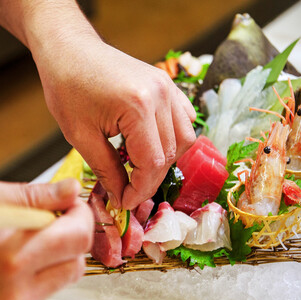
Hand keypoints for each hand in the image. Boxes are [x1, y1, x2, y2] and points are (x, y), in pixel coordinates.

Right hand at [0, 179, 93, 299]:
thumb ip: (37, 198)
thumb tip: (70, 189)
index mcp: (11, 258)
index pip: (78, 236)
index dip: (79, 215)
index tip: (71, 206)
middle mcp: (15, 294)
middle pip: (78, 259)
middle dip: (73, 234)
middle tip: (57, 220)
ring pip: (67, 276)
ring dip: (61, 255)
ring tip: (33, 241)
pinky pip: (49, 289)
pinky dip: (46, 272)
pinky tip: (23, 261)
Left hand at [40, 42, 195, 209]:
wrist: (70, 50)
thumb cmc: (68, 88)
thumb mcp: (80, 136)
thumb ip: (108, 170)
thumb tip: (123, 197)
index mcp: (137, 107)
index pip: (153, 163)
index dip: (141, 190)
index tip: (126, 202)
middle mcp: (161, 96)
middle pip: (171, 153)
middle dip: (151, 179)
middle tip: (131, 189)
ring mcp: (168, 87)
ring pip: (185, 139)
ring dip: (166, 160)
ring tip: (142, 166)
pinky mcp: (168, 85)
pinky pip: (185, 119)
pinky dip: (175, 138)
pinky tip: (156, 143)